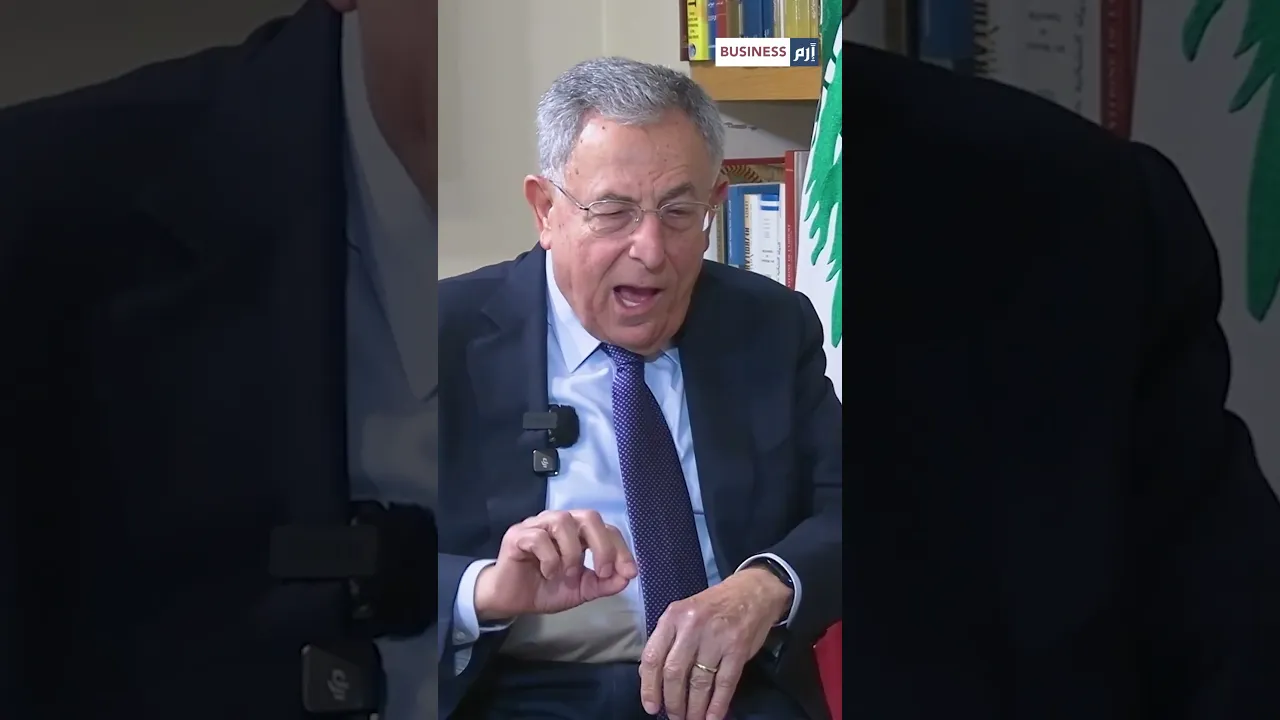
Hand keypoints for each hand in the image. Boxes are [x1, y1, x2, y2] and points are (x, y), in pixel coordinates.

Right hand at [473, 509, 637, 620]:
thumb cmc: (546, 588)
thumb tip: (628, 576)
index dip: (621, 548)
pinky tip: (547, 574)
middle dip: (602, 545)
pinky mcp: (517, 535)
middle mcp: (560, 522)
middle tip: (602, 572)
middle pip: (589, 516)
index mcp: (578, 532)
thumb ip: (604, 583)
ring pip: (563, 521)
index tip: (629, 572)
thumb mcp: (582, 589)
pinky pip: (539, 537)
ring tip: (568, 574)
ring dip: (572, 552)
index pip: (606, 528)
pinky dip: (549, 559)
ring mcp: (537, 525)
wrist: (511, 600)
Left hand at [639, 566, 791, 719]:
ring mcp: (716, 637)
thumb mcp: (685, 612)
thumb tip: (650, 675)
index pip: (652, 656)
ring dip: (694, 708)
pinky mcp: (738, 648)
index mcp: (673, 616)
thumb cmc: (715, 605)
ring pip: (699, 682)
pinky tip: (712, 717)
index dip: (649, 686)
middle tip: (674, 717)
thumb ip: (668, 639)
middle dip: (672, 702)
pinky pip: (724, 683)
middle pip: (674, 673)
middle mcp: (692, 626)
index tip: (651, 706)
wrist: (753, 590)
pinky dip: (717, 705)